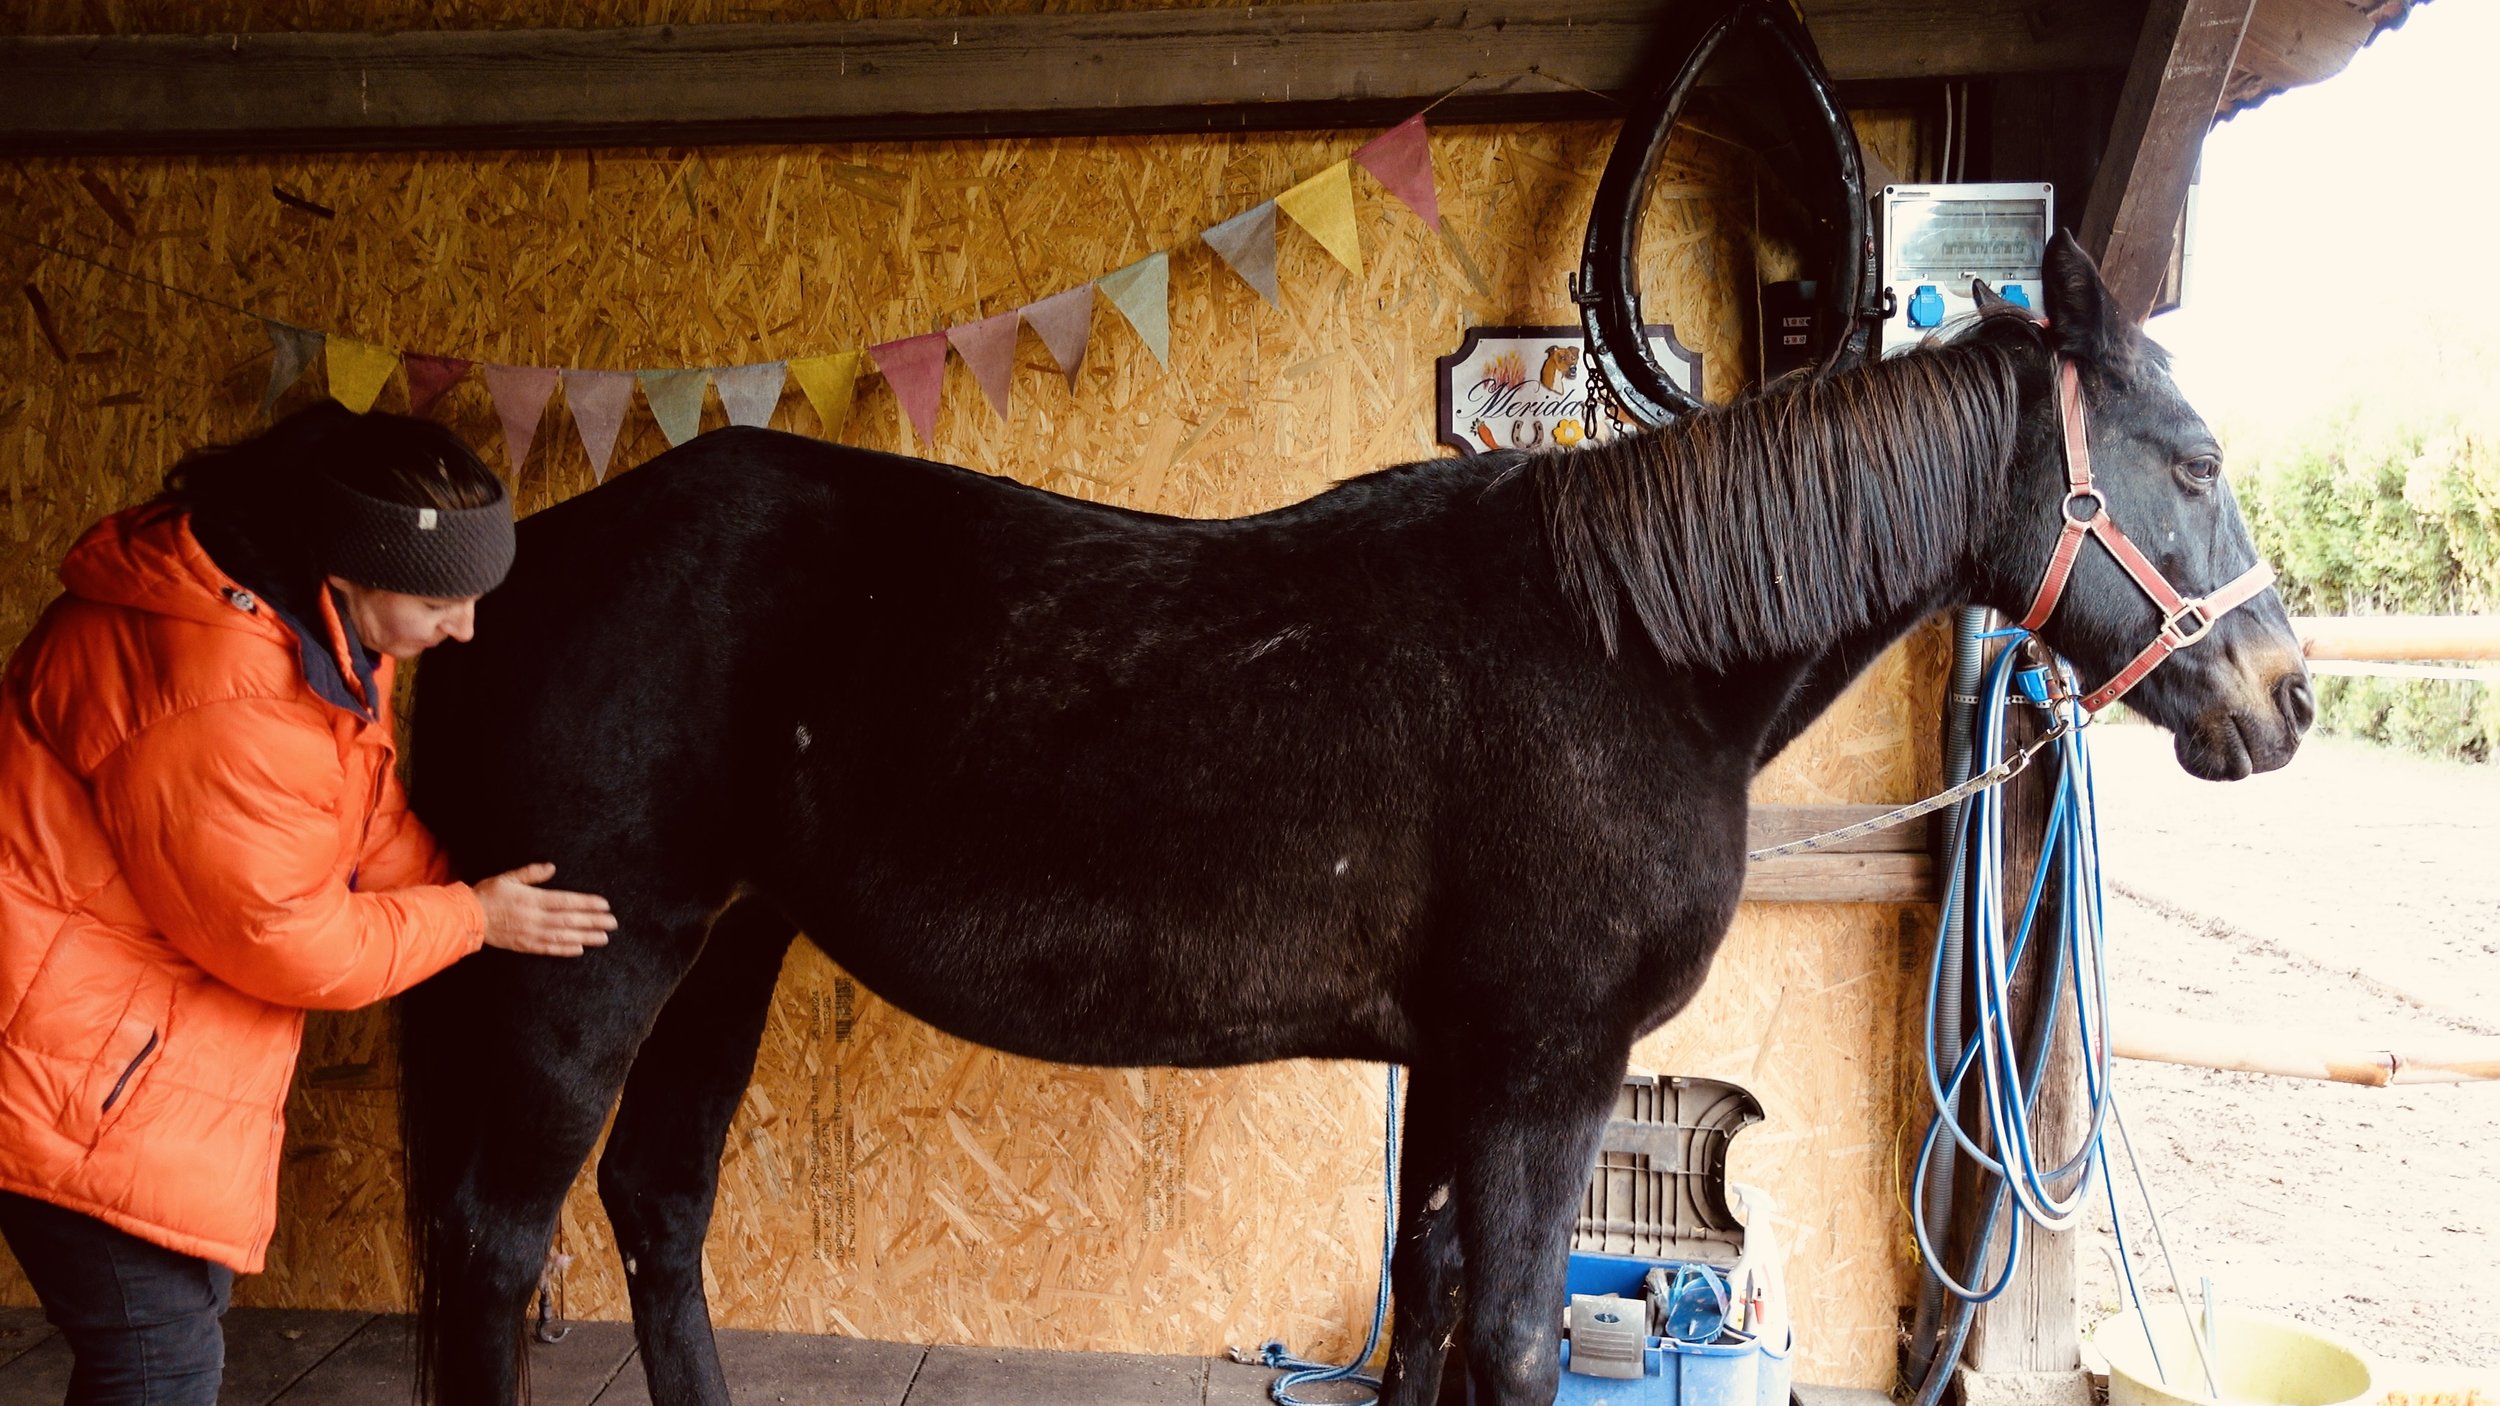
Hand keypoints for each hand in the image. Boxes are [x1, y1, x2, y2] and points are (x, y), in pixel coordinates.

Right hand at [475, 863, 615, 956]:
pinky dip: (564, 950)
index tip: (605, 905)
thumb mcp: (509, 877)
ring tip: (603, 938)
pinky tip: (579, 949)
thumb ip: (531, 873)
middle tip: (613, 923)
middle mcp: (534, 918)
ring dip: (585, 937)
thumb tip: (552, 867)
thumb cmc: (488, 894)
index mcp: (532, 899)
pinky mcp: (524, 945)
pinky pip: (548, 949)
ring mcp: (530, 933)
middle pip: (569, 920)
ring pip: (563, 936)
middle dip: (593, 921)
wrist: (467, 917)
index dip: (587, 904)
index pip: (566, 901)